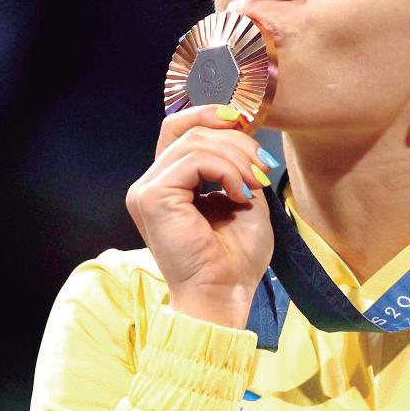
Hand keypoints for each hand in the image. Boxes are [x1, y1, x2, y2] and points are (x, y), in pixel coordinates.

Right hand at [125, 105, 275, 327]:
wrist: (225, 294)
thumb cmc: (235, 257)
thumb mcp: (243, 196)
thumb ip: (235, 162)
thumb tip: (238, 127)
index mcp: (168, 183)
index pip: (180, 128)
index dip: (212, 116)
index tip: (247, 125)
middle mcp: (150, 183)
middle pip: (190, 129)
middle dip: (235, 140)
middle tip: (263, 167)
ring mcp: (146, 190)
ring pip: (195, 142)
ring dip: (237, 158)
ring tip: (255, 185)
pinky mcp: (152, 197)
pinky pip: (194, 160)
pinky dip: (226, 171)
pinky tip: (239, 194)